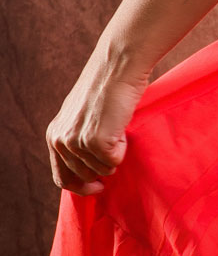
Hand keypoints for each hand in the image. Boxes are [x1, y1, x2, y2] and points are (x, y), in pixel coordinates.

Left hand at [46, 44, 151, 195]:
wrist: (117, 68)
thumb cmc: (106, 89)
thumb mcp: (80, 117)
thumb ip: (77, 140)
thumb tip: (89, 171)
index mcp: (54, 136)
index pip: (62, 177)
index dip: (81, 187)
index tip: (98, 187)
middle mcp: (61, 141)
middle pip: (85, 176)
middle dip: (103, 166)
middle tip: (114, 143)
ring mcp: (77, 142)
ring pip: (103, 170)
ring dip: (115, 153)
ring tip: (116, 127)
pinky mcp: (96, 142)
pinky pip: (115, 161)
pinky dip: (124, 147)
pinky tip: (121, 126)